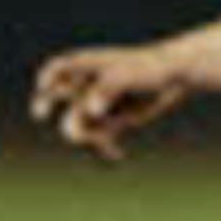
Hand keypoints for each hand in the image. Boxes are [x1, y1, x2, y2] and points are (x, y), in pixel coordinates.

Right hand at [29, 45, 189, 161]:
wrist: (176, 76)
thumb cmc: (151, 67)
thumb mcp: (128, 74)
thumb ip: (106, 89)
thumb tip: (91, 110)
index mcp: (88, 65)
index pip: (59, 68)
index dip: (47, 79)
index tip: (45, 89)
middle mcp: (89, 85)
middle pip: (61, 101)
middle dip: (61, 114)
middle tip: (58, 127)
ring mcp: (99, 104)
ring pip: (80, 124)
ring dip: (88, 135)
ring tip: (106, 141)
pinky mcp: (113, 120)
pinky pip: (99, 137)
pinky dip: (105, 146)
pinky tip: (117, 154)